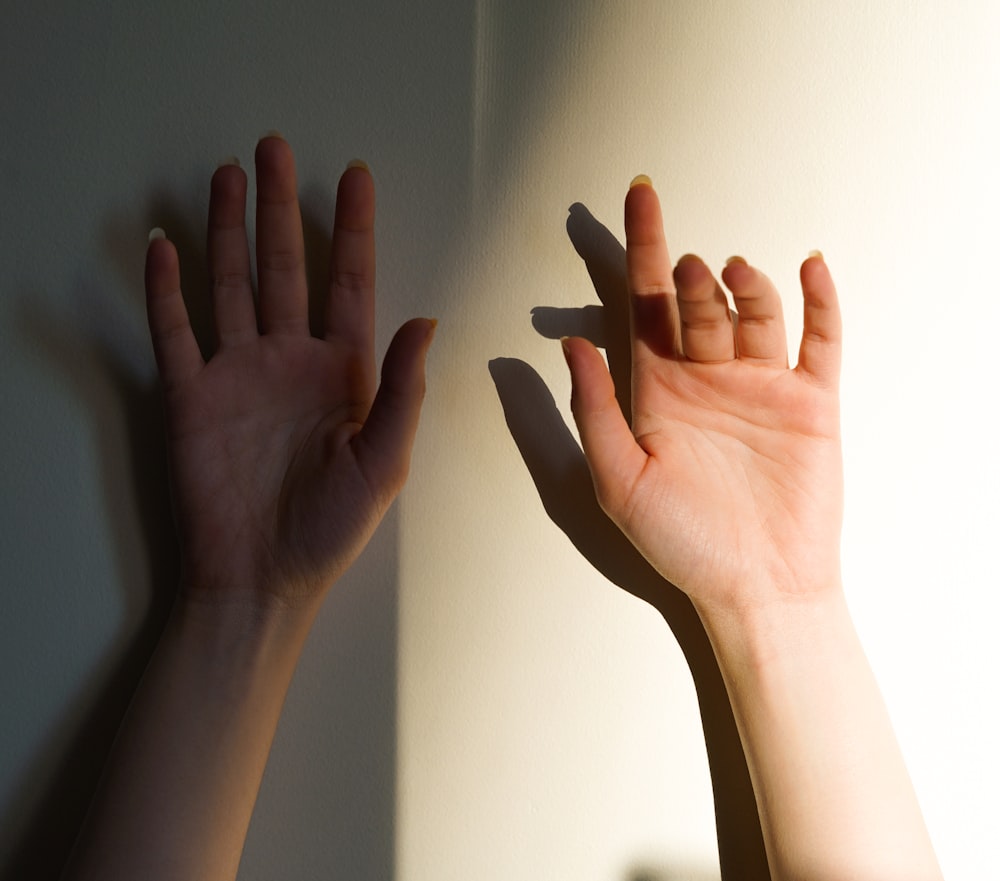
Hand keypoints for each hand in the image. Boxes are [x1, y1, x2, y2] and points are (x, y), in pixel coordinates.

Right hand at [145, 136, 433, 614]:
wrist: (262, 579)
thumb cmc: (331, 528)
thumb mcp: (383, 461)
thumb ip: (402, 389)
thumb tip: (425, 318)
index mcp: (344, 372)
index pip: (350, 283)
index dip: (354, 230)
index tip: (355, 176)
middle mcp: (291, 360)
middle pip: (285, 267)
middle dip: (280, 208)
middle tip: (274, 147)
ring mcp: (239, 373)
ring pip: (231, 283)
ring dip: (228, 230)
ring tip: (227, 176)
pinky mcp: (192, 395)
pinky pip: (175, 330)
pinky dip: (166, 288)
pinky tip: (164, 244)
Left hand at [562, 180, 841, 617]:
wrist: (755, 586)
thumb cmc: (682, 542)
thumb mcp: (617, 480)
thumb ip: (594, 409)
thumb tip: (571, 343)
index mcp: (657, 390)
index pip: (644, 303)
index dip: (639, 247)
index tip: (637, 196)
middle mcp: (707, 379)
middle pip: (697, 303)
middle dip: (690, 279)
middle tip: (686, 271)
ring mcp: (760, 386)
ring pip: (754, 311)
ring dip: (743, 286)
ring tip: (731, 276)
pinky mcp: (809, 403)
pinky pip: (819, 340)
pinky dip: (818, 301)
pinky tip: (808, 268)